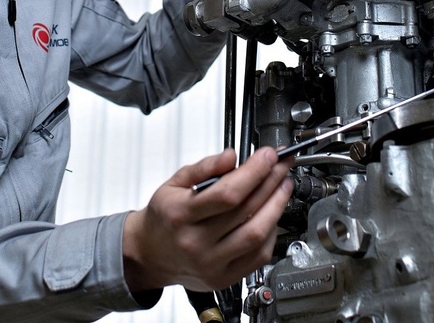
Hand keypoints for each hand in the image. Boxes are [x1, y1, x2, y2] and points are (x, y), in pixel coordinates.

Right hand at [122, 147, 292, 291]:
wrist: (151, 254)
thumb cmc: (165, 217)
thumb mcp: (174, 183)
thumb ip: (204, 167)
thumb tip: (231, 156)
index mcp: (180, 215)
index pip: (227, 193)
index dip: (254, 172)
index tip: (268, 156)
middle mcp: (195, 243)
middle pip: (246, 212)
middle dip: (270, 182)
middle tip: (281, 165)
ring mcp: (210, 264)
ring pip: (257, 235)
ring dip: (277, 206)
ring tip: (283, 186)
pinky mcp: (223, 278)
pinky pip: (258, 256)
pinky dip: (272, 232)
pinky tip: (273, 214)